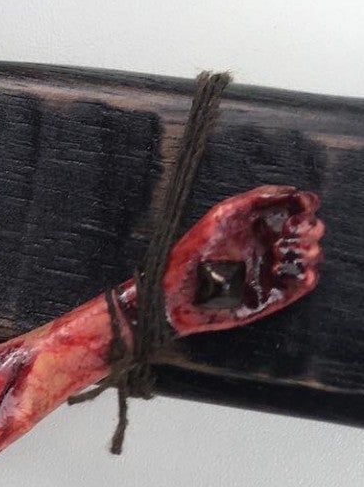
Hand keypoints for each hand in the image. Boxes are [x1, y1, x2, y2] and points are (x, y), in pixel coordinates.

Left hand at [165, 186, 323, 335]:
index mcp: (259, 225)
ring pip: (312, 255)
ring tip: (278, 251)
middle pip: (312, 230)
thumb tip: (289, 190)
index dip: (306, 204)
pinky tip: (280, 269)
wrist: (174, 296)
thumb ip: (255, 199)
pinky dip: (304, 273)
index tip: (301, 205)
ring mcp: (272, 271)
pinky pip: (303, 283)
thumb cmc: (189, 256)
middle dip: (307, 227)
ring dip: (305, 249)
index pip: (300, 208)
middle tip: (287, 232)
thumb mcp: (220, 217)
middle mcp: (269, 246)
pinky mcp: (271, 296)